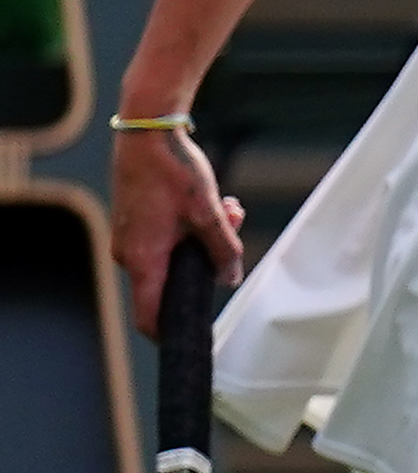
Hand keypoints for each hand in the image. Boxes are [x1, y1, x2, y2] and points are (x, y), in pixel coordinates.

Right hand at [112, 120, 247, 325]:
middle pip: (171, 282)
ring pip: (175, 256)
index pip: (149, 315)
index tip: (193, 339)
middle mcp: (130, 255)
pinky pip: (166, 239)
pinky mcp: (135, 224)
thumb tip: (229, 279)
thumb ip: (222, 250)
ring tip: (231, 212)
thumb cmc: (173, 171)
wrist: (146, 133)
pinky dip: (193, 229)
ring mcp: (130, 239)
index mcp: (144, 260)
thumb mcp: (210, 213)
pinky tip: (220, 206)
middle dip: (208, 266)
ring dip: (207, 241)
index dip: (169, 333)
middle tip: (233, 233)